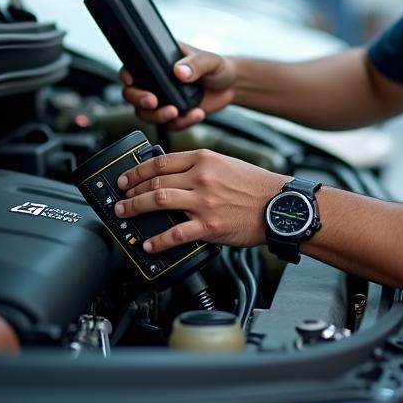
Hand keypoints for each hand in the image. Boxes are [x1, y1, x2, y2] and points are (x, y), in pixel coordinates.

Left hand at [114, 148, 287, 252]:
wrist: (280, 206)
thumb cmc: (258, 187)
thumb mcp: (228, 164)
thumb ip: (202, 167)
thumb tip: (175, 175)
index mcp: (206, 159)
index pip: (162, 161)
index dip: (138, 170)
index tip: (127, 177)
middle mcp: (202, 177)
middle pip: (156, 180)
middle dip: (132, 190)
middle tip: (122, 198)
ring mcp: (204, 202)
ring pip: (158, 201)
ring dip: (136, 208)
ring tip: (125, 214)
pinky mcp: (209, 226)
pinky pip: (175, 233)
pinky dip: (158, 240)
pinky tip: (149, 244)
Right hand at [120, 45, 236, 130]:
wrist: (232, 87)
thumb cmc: (219, 67)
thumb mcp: (210, 61)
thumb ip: (195, 64)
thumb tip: (179, 71)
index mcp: (160, 62)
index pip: (133, 67)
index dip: (127, 75)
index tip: (131, 81)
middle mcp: (157, 81)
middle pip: (133, 94)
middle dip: (140, 100)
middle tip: (153, 102)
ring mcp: (164, 99)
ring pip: (147, 113)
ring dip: (158, 116)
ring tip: (177, 112)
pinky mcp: (174, 114)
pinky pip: (168, 124)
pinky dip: (181, 123)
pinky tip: (197, 113)